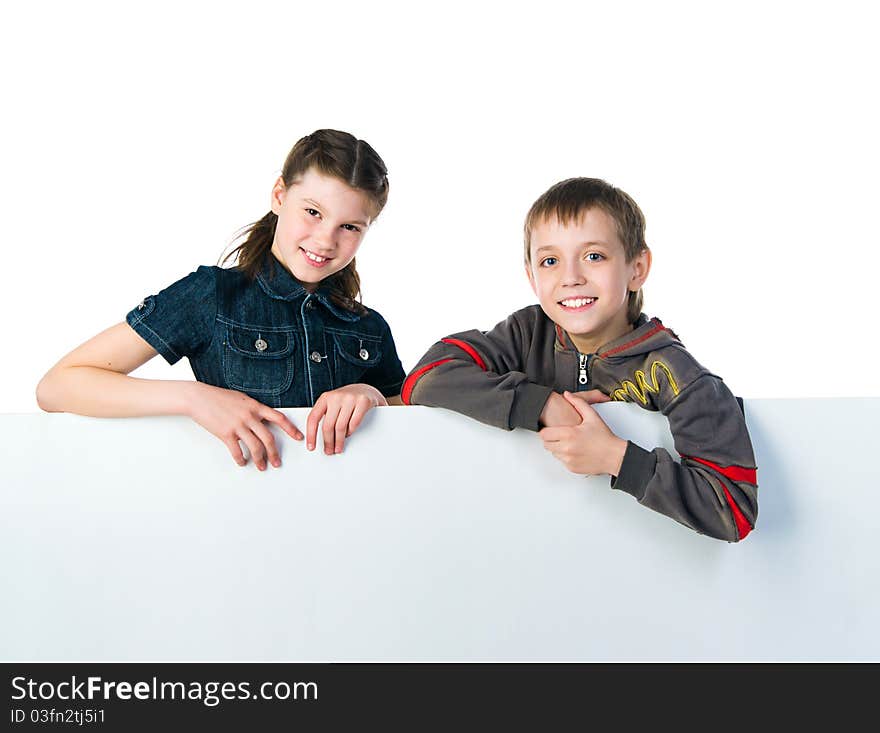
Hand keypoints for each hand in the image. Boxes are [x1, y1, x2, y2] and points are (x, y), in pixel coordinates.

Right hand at [187, 383, 302, 469]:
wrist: (199, 398)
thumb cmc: (218, 397)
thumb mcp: (241, 399)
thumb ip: (253, 409)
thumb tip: (261, 420)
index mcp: (255, 406)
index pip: (279, 418)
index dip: (291, 429)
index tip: (299, 437)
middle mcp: (249, 416)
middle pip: (268, 438)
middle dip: (274, 453)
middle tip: (277, 462)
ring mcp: (238, 425)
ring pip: (255, 447)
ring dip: (260, 460)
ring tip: (262, 466)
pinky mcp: (226, 434)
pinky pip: (237, 451)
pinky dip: (241, 460)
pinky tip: (243, 462)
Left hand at [306, 383, 386, 454]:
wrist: (366, 390)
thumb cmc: (347, 400)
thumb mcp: (333, 404)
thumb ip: (326, 416)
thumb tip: (319, 438)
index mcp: (325, 397)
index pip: (313, 418)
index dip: (311, 434)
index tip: (311, 446)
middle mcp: (336, 396)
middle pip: (328, 425)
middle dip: (328, 442)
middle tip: (329, 451)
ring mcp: (350, 398)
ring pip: (341, 427)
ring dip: (339, 441)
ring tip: (338, 448)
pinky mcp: (363, 402)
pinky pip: (354, 423)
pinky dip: (350, 432)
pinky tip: (348, 435)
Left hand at [539, 391, 626, 475]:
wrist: (614, 456)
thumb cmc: (605, 438)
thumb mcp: (592, 416)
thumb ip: (578, 402)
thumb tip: (567, 395)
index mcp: (569, 434)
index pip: (544, 434)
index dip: (546, 430)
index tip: (551, 428)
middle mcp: (566, 448)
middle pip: (546, 444)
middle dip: (551, 439)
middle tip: (560, 435)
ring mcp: (568, 459)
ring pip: (553, 453)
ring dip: (558, 448)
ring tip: (570, 442)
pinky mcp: (571, 468)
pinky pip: (562, 461)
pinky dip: (566, 456)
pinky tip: (575, 450)